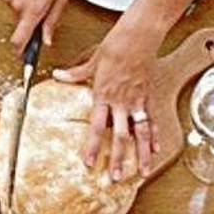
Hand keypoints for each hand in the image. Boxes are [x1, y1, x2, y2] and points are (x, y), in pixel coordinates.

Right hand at [0, 0, 67, 52]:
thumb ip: (52, 21)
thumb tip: (46, 40)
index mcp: (34, 10)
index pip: (19, 41)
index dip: (20, 53)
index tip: (22, 59)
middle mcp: (17, 5)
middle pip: (20, 24)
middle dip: (29, 18)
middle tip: (40, 2)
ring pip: (15, 9)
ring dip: (24, 3)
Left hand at [56, 17, 161, 180]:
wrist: (140, 35)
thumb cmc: (116, 45)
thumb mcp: (93, 60)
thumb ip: (76, 73)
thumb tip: (58, 75)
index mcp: (104, 94)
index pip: (97, 126)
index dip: (92, 145)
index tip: (89, 162)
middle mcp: (122, 102)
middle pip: (120, 136)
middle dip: (117, 159)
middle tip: (114, 177)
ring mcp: (137, 101)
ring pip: (140, 134)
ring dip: (140, 155)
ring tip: (141, 172)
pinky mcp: (148, 97)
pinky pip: (151, 120)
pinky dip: (154, 137)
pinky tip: (155, 151)